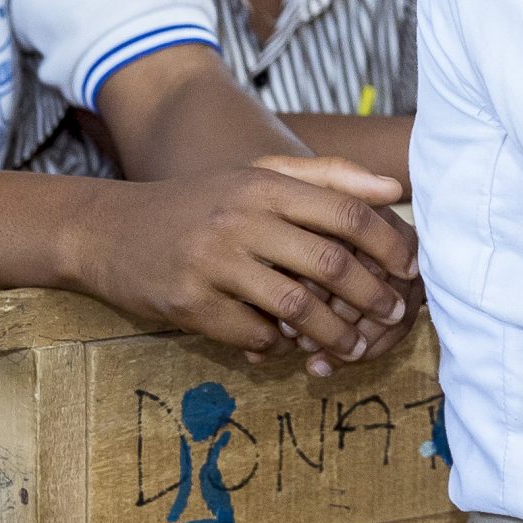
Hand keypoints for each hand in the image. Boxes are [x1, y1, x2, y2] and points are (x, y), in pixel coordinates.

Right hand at [63, 162, 417, 370]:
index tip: (412, 270)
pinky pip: (252, 335)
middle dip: (372, 296)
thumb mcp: (258, 174)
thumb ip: (329, 176)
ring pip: (296, 308)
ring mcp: (213, 263)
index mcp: (267, 185)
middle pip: (330, 264)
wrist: (111, 230)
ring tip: (355, 348)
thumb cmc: (202, 202)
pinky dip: (279, 345)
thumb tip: (394, 190)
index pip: (347, 215)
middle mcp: (242, 220)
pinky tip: (290, 347)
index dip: (389, 245)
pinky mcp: (188, 304)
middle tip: (394, 316)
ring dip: (334, 334)